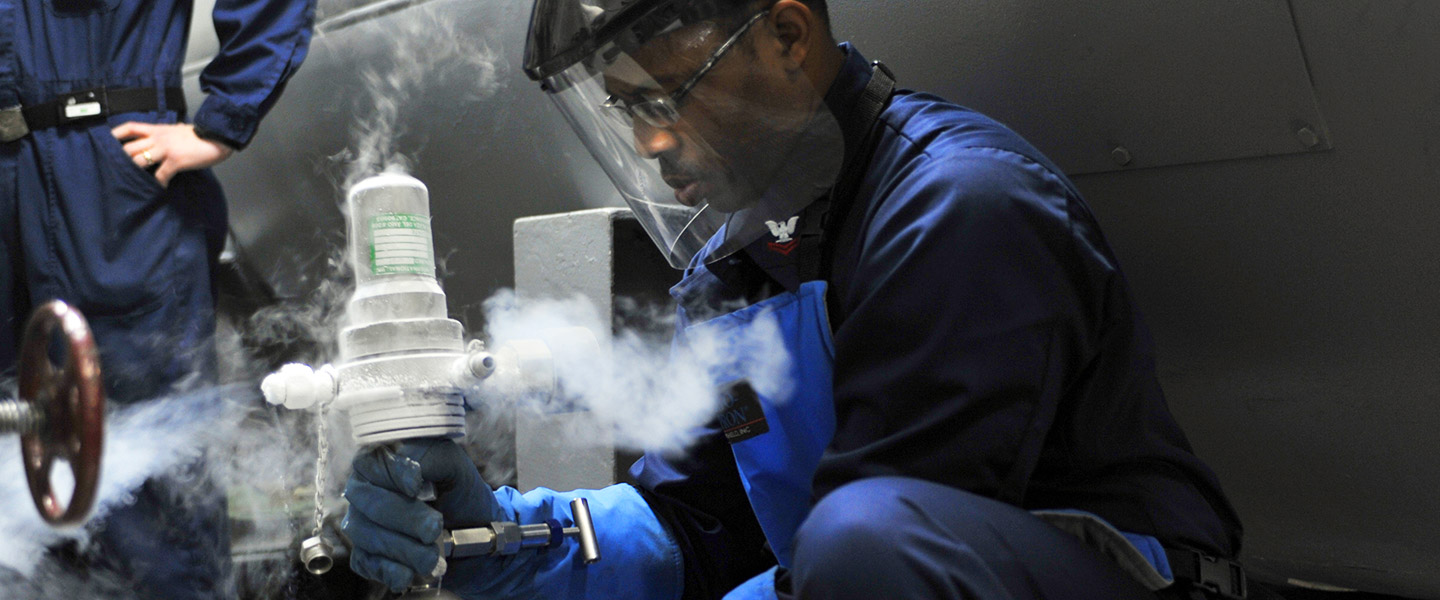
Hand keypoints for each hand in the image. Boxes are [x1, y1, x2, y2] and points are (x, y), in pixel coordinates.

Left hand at [111, 122, 233, 187]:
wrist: (218, 136)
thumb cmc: (201, 135)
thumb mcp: (179, 130)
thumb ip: (167, 134)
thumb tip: (163, 138)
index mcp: (158, 129)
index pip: (130, 127)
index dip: (116, 134)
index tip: (108, 142)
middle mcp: (158, 138)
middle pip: (129, 148)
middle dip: (125, 160)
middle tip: (124, 170)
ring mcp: (165, 149)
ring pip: (139, 161)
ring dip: (138, 172)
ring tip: (140, 179)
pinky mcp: (175, 161)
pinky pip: (160, 175)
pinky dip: (159, 183)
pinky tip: (162, 186)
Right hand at [342, 439, 502, 592]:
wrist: (474, 533)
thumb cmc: (460, 492)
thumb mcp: (456, 465)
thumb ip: (434, 456)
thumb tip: (411, 463)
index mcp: (384, 461)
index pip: (370, 462)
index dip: (391, 474)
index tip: (416, 487)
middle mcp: (366, 491)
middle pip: (368, 502)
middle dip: (405, 517)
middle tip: (435, 528)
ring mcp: (363, 523)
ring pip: (366, 534)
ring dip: (403, 548)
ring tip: (433, 556)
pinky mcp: (367, 554)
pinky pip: (366, 562)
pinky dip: (390, 569)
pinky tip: (410, 573)